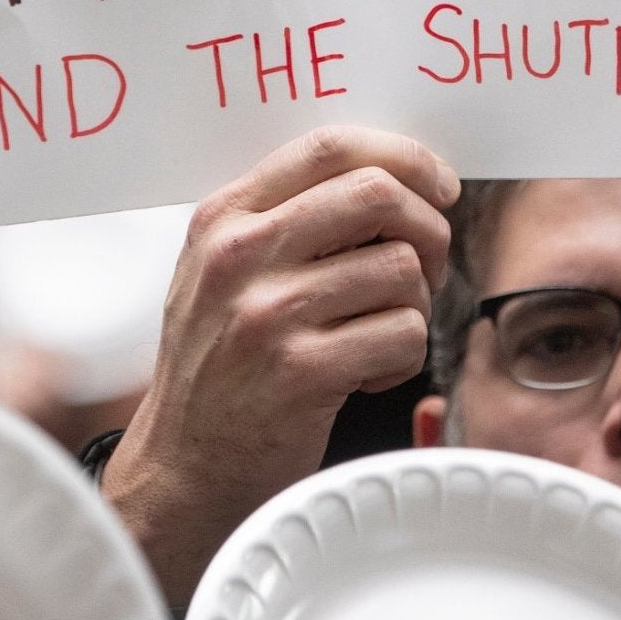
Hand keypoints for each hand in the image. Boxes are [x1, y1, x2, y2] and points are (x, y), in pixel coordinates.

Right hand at [104, 127, 459, 605]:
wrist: (181, 472)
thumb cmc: (218, 369)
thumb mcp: (222, 274)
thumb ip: (287, 220)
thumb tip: (398, 180)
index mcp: (224, 217)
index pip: (331, 147)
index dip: (405, 157)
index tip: (439, 187)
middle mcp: (240, 255)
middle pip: (380, 195)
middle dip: (428, 230)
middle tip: (427, 270)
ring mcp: (269, 313)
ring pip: (402, 270)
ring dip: (414, 307)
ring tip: (376, 337)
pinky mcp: (302, 372)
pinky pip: (405, 335)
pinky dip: (404, 360)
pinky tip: (366, 378)